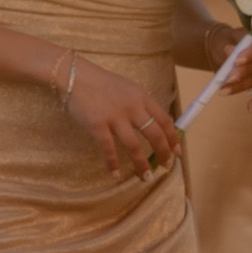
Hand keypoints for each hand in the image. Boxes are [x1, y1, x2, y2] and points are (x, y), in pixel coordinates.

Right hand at [55, 51, 178, 181]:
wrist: (74, 75)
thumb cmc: (100, 82)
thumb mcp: (127, 88)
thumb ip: (140, 104)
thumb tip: (152, 125)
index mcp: (142, 97)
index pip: (164, 120)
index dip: (173, 138)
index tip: (177, 152)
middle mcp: (132, 107)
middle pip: (154, 134)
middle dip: (163, 153)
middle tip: (165, 166)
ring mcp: (115, 117)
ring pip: (134, 145)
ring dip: (141, 164)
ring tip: (145, 177)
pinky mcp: (97, 125)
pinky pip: (108, 148)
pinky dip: (113, 163)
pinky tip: (116, 174)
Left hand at [224, 37, 251, 105]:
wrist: (229, 48)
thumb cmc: (230, 42)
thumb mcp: (227, 40)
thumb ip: (230, 45)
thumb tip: (230, 51)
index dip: (250, 55)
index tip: (237, 61)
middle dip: (243, 73)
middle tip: (227, 78)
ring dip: (240, 86)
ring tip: (223, 91)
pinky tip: (250, 108)